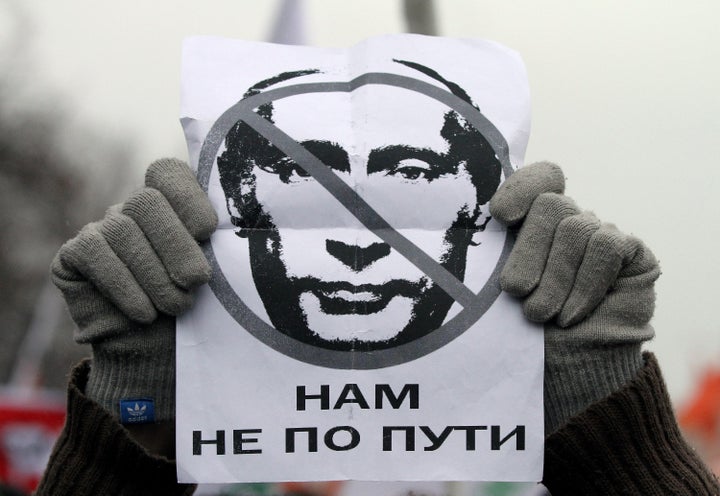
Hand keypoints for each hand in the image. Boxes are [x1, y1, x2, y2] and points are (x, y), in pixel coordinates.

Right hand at [51, 158, 216, 432]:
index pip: (170, 175)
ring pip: (121, 229)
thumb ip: (217, 246)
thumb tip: (231, 231)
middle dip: (176, 244)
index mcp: (172, 205)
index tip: (208, 231)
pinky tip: (144, 313)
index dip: (188, 197)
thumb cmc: (197, 308)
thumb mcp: (215, 275)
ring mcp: (101, 228)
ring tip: (177, 306)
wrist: (158, 355)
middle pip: (147, 201)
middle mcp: (133, 210)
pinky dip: (123, 286)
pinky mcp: (73, 255)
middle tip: (197, 281)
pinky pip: (94, 254)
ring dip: (154, 274)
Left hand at [490, 162, 659, 433]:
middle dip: (528, 251)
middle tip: (514, 292)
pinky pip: (607, 247)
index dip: (522, 186)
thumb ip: (488, 256)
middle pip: (551, 204)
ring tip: (539, 316)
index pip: (539, 178)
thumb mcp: (492, 294)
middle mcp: (568, 224)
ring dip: (554, 277)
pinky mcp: (631, 255)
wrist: (565, 380)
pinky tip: (571, 316)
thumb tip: (469, 225)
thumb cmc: (520, 337)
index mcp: (532, 225)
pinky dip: (585, 283)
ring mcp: (601, 236)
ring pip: (577, 227)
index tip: (500, 216)